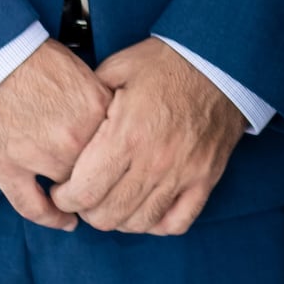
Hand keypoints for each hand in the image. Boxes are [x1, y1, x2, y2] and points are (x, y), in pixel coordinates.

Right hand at [0, 40, 112, 229]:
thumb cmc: (35, 59)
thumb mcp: (84, 73)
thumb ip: (103, 104)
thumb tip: (123, 127)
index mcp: (96, 110)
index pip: (124, 148)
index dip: (126, 158)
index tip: (128, 166)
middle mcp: (72, 138)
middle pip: (101, 174)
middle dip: (106, 181)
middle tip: (110, 186)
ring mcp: (38, 156)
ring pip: (71, 192)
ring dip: (79, 197)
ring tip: (88, 199)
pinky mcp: (6, 168)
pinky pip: (33, 206)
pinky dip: (51, 218)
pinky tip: (65, 222)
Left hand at [48, 39, 245, 234]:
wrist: (221, 60)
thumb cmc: (168, 62)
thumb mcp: (119, 68)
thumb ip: (89, 98)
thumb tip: (68, 122)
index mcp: (126, 135)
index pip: (83, 193)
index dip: (64, 198)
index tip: (62, 188)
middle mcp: (153, 161)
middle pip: (107, 215)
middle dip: (86, 211)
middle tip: (85, 195)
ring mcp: (182, 173)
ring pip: (140, 222)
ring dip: (119, 219)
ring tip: (113, 202)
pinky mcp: (205, 178)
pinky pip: (177, 222)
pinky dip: (157, 223)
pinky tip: (146, 209)